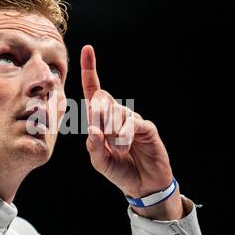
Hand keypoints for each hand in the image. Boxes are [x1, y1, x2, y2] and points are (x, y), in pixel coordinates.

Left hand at [81, 45, 183, 219]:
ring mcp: (132, 120)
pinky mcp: (146, 127)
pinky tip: (125, 146)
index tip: (87, 49)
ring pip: (116, 112)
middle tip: (103, 136)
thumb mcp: (100, 162)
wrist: (143, 185)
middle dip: (97, 116)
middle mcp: (117, 116)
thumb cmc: (120, 171)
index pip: (94, 92)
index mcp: (103, 121)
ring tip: (117, 148)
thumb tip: (93, 129)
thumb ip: (94, 147)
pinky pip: (131, 123)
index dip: (90, 71)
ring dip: (112, 132)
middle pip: (102, 100)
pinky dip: (124, 136)